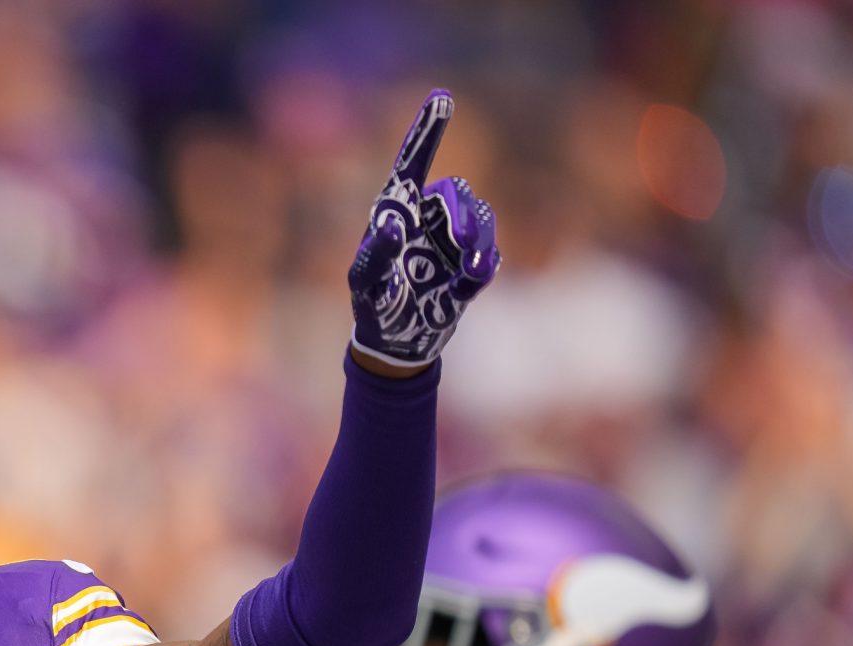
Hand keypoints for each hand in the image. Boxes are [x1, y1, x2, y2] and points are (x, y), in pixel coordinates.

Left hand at [349, 88, 499, 367]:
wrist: (398, 341)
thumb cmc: (373, 305)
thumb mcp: (363, 285)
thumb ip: (374, 255)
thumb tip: (395, 225)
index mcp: (396, 211)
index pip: (413, 163)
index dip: (427, 131)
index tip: (441, 98)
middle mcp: (428, 219)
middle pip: (457, 193)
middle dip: (462, 212)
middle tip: (459, 238)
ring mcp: (452, 241)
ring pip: (481, 219)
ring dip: (479, 240)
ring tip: (469, 270)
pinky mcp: (471, 266)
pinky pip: (489, 255)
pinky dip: (484, 266)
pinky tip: (470, 283)